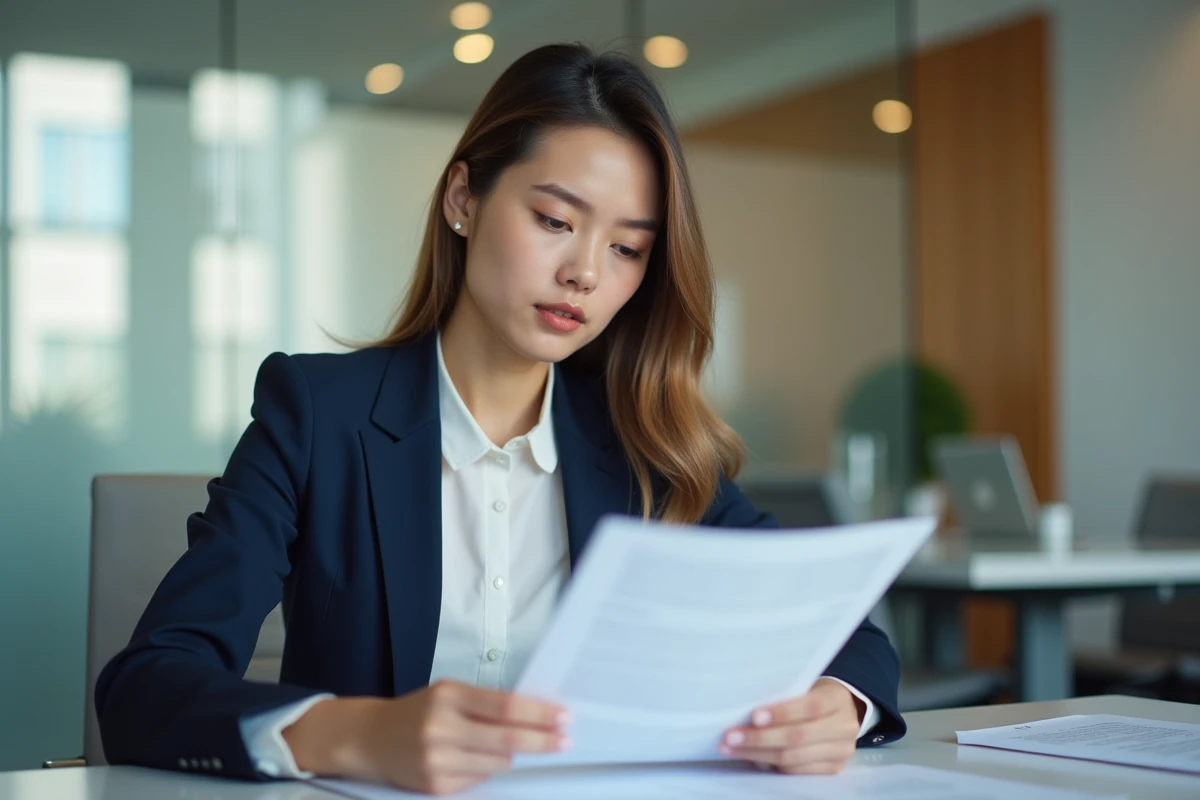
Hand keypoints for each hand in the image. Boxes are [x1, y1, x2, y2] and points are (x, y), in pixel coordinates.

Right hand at [283, 680, 570, 794]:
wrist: (369, 738)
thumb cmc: (417, 711)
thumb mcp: (448, 694)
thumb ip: (486, 703)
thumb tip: (535, 715)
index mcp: (448, 696)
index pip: (505, 706)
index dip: (539, 713)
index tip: (563, 716)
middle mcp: (441, 727)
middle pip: (506, 739)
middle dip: (541, 740)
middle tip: (565, 740)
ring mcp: (437, 759)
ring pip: (497, 763)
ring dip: (511, 756)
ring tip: (507, 746)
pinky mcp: (436, 786)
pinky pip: (478, 781)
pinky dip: (486, 770)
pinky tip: (472, 759)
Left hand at [718, 678, 863, 774]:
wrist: (843, 710)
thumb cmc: (814, 694)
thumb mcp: (807, 686)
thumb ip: (785, 695)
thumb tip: (745, 708)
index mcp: (837, 700)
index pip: (811, 707)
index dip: (782, 713)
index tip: (754, 716)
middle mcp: (843, 728)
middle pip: (798, 737)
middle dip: (760, 738)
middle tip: (730, 736)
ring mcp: (840, 752)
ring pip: (793, 758)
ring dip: (757, 754)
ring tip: (731, 748)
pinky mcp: (833, 769)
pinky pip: (796, 771)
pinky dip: (770, 765)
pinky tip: (750, 758)